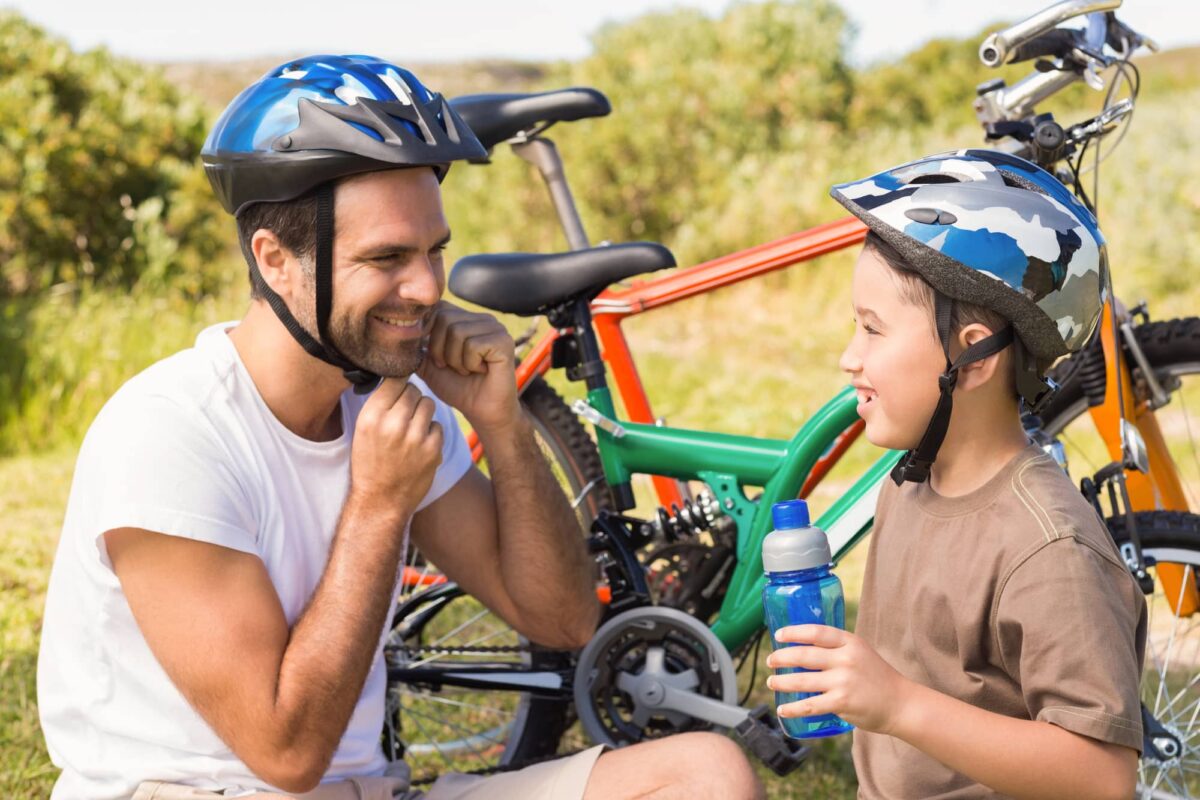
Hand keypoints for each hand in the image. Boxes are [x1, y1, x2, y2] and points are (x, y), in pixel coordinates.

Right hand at [350, 378, 443, 511]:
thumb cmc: (369, 463)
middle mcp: (393, 424)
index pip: (394, 379)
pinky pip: (438, 426)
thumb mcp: (363, 430)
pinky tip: (420, 445)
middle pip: (414, 390)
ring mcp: (415, 437)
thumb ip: (380, 404)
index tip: (400, 387)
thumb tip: (399, 376)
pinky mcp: (433, 450)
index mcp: (372, 416)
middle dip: (411, 399)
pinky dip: (431, 433)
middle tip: (405, 413)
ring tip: (412, 428)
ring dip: (422, 413)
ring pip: (428, 404)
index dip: (399, 381)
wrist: (380, 501)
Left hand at [417, 302, 518, 433]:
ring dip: (455, 359)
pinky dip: (470, 363)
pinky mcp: (504, 341)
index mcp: (465, 319)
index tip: (433, 357)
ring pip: (458, 332)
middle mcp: (482, 318)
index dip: (428, 331)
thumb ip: (415, 345)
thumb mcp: (429, 364)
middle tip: (451, 367)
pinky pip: (474, 345)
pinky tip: (480, 371)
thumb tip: (395, 328)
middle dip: (440, 349)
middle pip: (445, 318)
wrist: (482, 411)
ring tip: (466, 370)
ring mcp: (495, 328)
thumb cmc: (458, 388)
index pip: (437, 308)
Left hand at [765, 625, 912, 734]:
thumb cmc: (877, 677)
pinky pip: (810, 705)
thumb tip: (803, 649)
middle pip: (804, 654)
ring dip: (782, 682)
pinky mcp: (842, 702)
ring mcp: (844, 681)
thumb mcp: (860, 653)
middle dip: (782, 657)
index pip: (816, 632)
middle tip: (770, 661)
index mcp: (850, 642)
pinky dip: (793, 708)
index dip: (794, 632)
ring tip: (771, 682)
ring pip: (803, 680)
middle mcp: (846, 659)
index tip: (778, 635)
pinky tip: (783, 709)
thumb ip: (836, 649)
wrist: (901, 703)